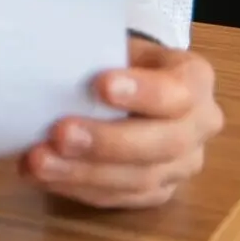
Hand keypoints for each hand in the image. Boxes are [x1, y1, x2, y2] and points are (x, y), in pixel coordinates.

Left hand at [20, 38, 223, 208]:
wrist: (133, 82)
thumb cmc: (119, 57)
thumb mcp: (117, 41)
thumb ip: (99, 54)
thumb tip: (52, 62)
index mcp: (194, 80)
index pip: (177, 91)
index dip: (142, 92)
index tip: (101, 85)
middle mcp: (199, 127)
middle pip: (162, 143)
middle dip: (106, 142)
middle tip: (60, 134)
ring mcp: (182, 166)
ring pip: (139, 179)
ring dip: (84, 173)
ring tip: (40, 161)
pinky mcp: (158, 193)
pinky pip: (120, 199)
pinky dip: (78, 189)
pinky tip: (45, 178)